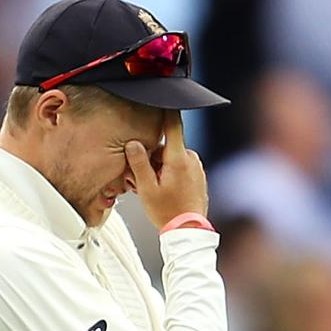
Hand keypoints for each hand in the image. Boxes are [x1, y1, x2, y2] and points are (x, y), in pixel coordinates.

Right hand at [124, 110, 207, 229]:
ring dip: (160, 168)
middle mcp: (191, 159)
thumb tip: (133, 144)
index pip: (172, 123)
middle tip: (140, 178)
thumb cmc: (167, 213)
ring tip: (151, 188)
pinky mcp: (198, 178)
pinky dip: (170, 175)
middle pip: (166, 147)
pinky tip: (163, 191)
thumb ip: (138, 164)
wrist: (188, 232)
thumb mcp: (146, 188)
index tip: (159, 97)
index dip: (164, 108)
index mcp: (178, 158)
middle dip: (152, 158)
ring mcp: (197, 169)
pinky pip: (181, 169)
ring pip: (172, 159)